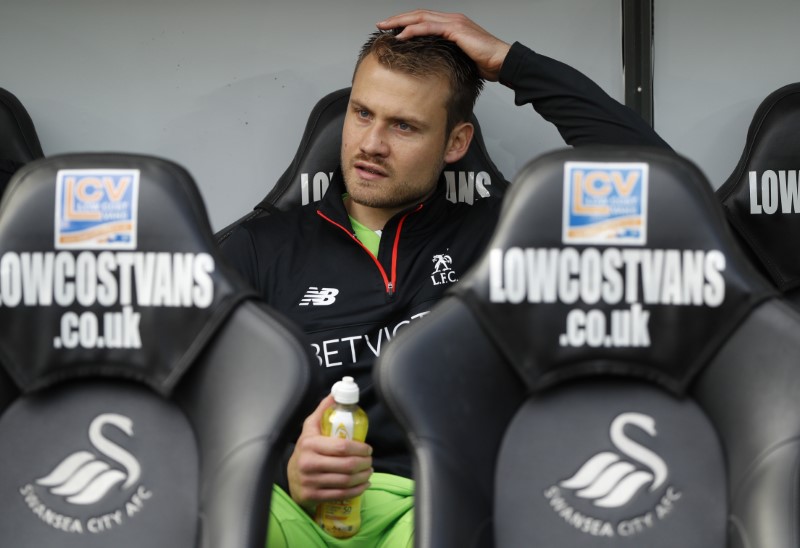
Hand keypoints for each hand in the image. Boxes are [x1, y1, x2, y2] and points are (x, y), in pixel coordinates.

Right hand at [287, 394, 373, 512]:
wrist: (290, 476)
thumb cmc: (306, 449)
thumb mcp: (310, 428)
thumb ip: (323, 410)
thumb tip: (336, 394)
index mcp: (310, 444)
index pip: (342, 447)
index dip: (360, 448)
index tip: (368, 449)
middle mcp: (308, 463)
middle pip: (347, 465)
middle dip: (365, 463)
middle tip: (370, 461)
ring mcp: (310, 482)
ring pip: (346, 481)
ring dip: (363, 477)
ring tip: (369, 471)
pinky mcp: (312, 496)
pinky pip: (341, 495)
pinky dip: (357, 491)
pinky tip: (363, 485)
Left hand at [377, 10, 511, 80]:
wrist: (501, 62)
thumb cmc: (484, 64)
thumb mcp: (460, 60)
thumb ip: (446, 57)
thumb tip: (432, 66)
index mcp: (452, 25)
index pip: (424, 19)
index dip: (406, 22)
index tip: (391, 29)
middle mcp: (452, 19)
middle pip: (419, 14)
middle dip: (398, 19)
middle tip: (381, 24)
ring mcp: (454, 23)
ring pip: (421, 18)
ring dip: (401, 22)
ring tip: (386, 28)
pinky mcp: (456, 30)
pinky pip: (429, 27)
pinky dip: (413, 30)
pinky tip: (402, 36)